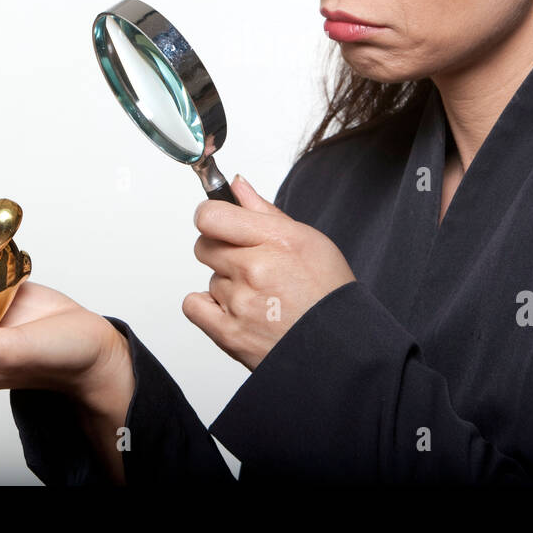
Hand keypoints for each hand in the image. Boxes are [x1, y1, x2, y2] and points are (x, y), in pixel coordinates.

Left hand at [183, 174, 355, 370]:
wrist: (338, 347)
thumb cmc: (328, 293)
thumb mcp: (308, 239)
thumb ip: (264, 210)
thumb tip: (237, 185)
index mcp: (275, 240)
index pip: (211, 215)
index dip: (212, 216)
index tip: (221, 223)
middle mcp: (254, 269)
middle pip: (204, 245)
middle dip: (222, 249)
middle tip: (249, 263)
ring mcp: (239, 302)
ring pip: (209, 277)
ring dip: (227, 283)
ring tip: (260, 295)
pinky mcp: (229, 333)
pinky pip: (193, 304)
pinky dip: (208, 306)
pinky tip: (234, 309)